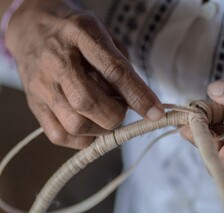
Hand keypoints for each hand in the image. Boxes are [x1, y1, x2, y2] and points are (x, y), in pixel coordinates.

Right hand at [5, 0, 162, 148]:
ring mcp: (42, 85)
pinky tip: (91, 124)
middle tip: (120, 108)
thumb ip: (122, 65)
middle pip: (89, 102)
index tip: (156, 112)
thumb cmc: (76, 33)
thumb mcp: (104, 34)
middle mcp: (57, 60)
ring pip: (75, 124)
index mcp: (80, 34)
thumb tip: (140, 102)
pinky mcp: (34, 104)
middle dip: (116, 115)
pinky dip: (84, 139)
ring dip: (101, 129)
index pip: (114, 70)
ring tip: (105, 115)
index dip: (139, 96)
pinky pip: (60, 136)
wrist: (31, 27)